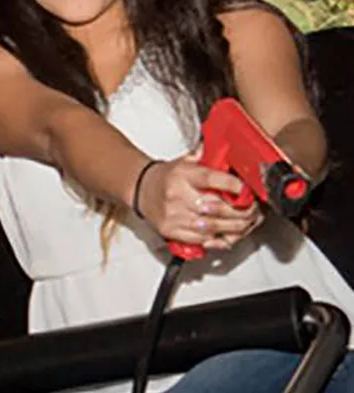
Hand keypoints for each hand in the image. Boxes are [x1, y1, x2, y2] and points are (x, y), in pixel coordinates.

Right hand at [136, 148, 263, 249]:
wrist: (141, 189)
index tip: (247, 190)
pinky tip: (230, 234)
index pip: (211, 180)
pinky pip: (202, 239)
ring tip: (247, 223)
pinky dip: (220, 239)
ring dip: (235, 228)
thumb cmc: (166, 177)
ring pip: (213, 227)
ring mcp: (174, 216)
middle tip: (253, 209)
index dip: (234, 186)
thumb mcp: (185, 162)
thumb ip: (209, 159)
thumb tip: (232, 154)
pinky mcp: (172, 231)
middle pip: (217, 207)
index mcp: (182, 175)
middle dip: (241, 211)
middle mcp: (177, 195)